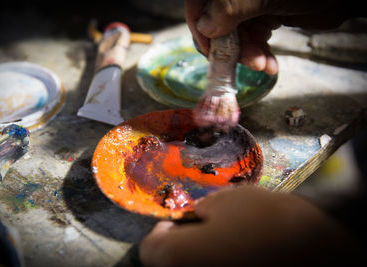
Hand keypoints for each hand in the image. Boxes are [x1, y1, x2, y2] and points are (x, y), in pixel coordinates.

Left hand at [140, 185, 356, 265]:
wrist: (322, 254)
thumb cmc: (270, 223)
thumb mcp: (229, 200)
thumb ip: (201, 208)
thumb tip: (195, 215)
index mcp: (178, 258)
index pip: (151, 247)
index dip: (166, 226)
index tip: (183, 217)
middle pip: (170, 262)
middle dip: (183, 241)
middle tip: (206, 226)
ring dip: (202, 254)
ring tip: (227, 239)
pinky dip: (220, 262)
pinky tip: (241, 253)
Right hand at [185, 0, 351, 75]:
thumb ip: (228, 8)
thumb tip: (204, 28)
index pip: (199, 4)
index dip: (200, 28)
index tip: (210, 52)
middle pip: (218, 24)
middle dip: (233, 48)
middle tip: (247, 63)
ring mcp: (249, 5)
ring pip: (237, 36)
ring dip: (249, 56)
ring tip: (264, 66)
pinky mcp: (264, 15)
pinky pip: (253, 39)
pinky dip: (260, 54)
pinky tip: (269, 65)